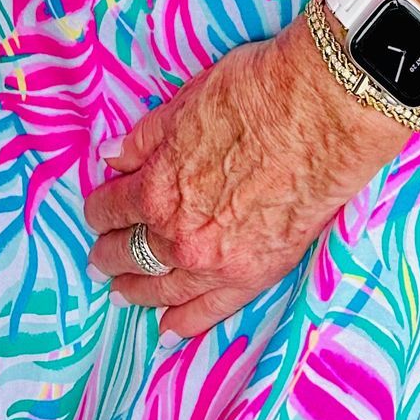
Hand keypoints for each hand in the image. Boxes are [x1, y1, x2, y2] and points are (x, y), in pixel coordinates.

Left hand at [80, 14, 409, 338]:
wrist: (321, 114)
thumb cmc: (255, 94)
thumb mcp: (184, 104)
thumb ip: (143, 140)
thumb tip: (110, 158)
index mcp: (157, 187)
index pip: (112, 208)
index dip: (100, 210)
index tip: (98, 211)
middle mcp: (179, 233)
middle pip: (131, 252)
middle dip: (110, 252)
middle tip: (101, 256)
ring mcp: (216, 261)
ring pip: (161, 286)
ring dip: (136, 288)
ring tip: (121, 291)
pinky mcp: (254, 275)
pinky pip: (208, 310)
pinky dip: (184, 320)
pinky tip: (168, 325)